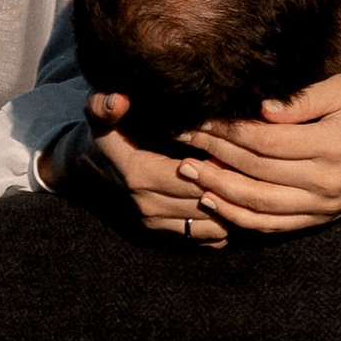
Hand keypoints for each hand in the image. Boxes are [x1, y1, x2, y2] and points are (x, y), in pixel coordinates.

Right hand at [57, 98, 228, 242]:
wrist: (88, 169)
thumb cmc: (107, 136)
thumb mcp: (101, 115)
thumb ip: (105, 106)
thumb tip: (118, 101)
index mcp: (140, 175)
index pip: (195, 178)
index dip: (219, 166)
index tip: (236, 151)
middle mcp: (149, 206)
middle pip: (208, 203)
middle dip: (232, 187)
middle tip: (251, 168)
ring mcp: (157, 225)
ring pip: (213, 225)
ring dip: (232, 207)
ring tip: (244, 183)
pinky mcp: (164, 236)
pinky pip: (207, 239)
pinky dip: (225, 223)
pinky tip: (231, 200)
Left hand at [183, 82, 340, 234]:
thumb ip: (303, 96)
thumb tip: (258, 108)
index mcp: (333, 145)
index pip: (266, 140)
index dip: (228, 129)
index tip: (199, 115)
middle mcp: (327, 181)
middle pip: (256, 170)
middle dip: (214, 152)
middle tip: (182, 136)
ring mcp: (323, 206)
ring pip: (258, 204)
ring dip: (217, 188)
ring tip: (187, 170)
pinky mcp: (320, 219)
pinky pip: (272, 225)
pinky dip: (238, 217)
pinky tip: (213, 201)